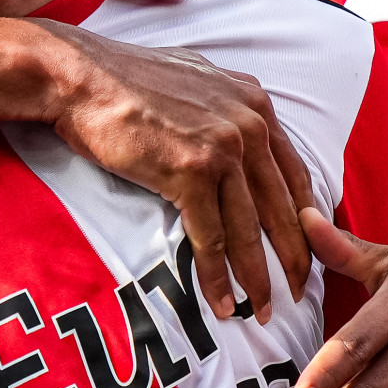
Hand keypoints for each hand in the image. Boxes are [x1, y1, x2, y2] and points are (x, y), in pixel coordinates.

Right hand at [34, 25, 314, 320]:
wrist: (80, 77)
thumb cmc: (125, 80)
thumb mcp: (196, 80)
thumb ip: (226, 108)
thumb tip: (235, 134)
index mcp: (255, 103)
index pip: (294, 173)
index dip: (304, 219)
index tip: (307, 250)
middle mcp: (249, 124)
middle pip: (282, 207)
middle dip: (293, 257)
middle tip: (298, 291)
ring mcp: (222, 149)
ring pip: (250, 230)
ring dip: (257, 277)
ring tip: (263, 310)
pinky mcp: (190, 173)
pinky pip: (212, 238)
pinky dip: (216, 277)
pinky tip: (222, 302)